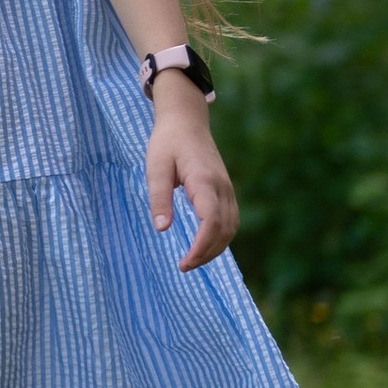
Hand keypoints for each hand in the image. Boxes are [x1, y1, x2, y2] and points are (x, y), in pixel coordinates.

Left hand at [149, 79, 236, 268]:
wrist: (186, 121)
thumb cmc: (167, 142)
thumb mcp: (155, 168)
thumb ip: (159, 198)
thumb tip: (162, 229)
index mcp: (204, 181)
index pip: (211, 221)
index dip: (202, 246)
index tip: (184, 262)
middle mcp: (222, 187)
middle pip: (224, 230)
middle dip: (207, 253)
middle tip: (183, 266)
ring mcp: (227, 188)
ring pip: (231, 227)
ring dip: (215, 248)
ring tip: (192, 260)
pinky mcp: (226, 190)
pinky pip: (231, 220)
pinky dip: (221, 237)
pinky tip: (205, 245)